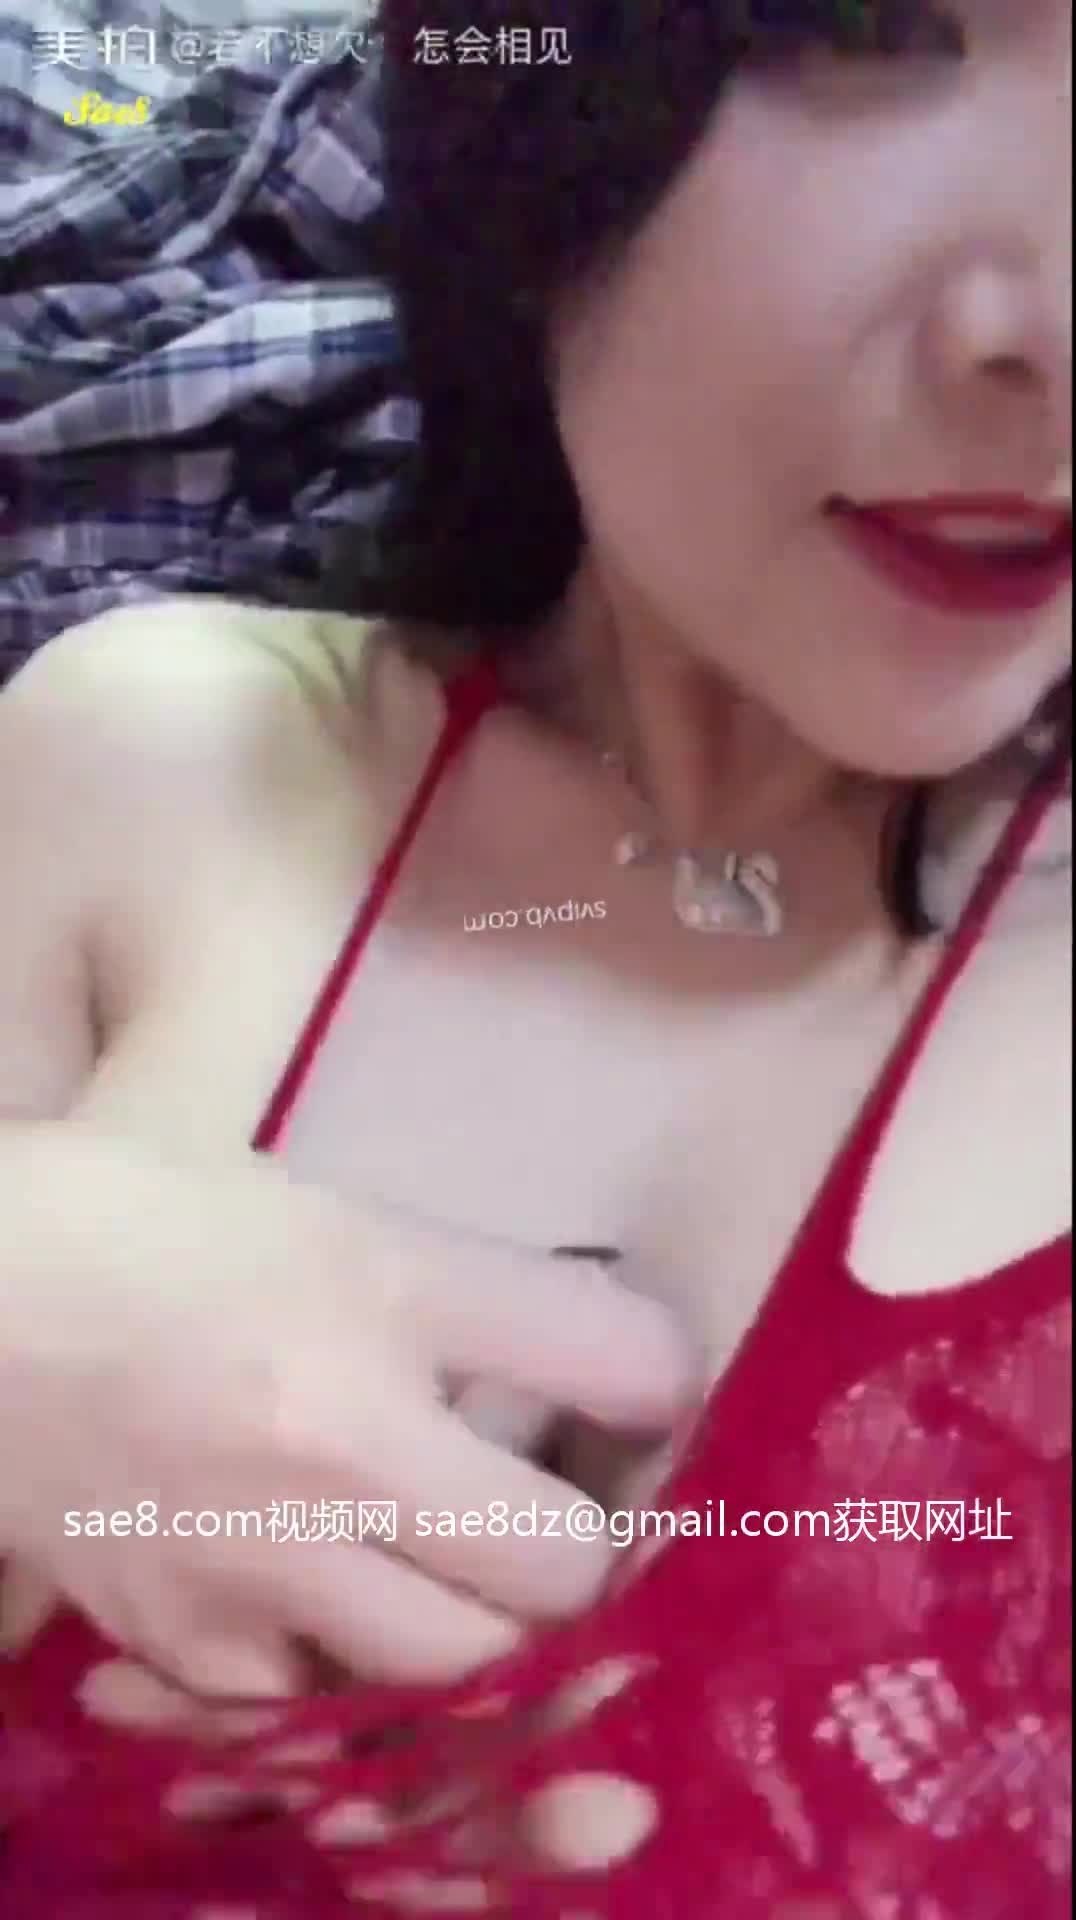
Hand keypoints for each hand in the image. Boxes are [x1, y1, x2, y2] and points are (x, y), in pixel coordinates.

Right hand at [0, 1120, 693, 1706]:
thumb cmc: (148, 1220)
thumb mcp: (330, 1211)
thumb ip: (461, 1291)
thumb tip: (585, 1365)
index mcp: (386, 1289)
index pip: (618, 1360)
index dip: (664, 1383)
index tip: (648, 1394)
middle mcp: (347, 1437)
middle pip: (566, 1561)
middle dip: (588, 1542)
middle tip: (561, 1508)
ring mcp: (265, 1556)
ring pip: (465, 1660)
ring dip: (488, 1620)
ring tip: (464, 1571)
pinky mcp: (189, 1636)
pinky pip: (331, 1699)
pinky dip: (357, 1664)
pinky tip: (336, 1601)